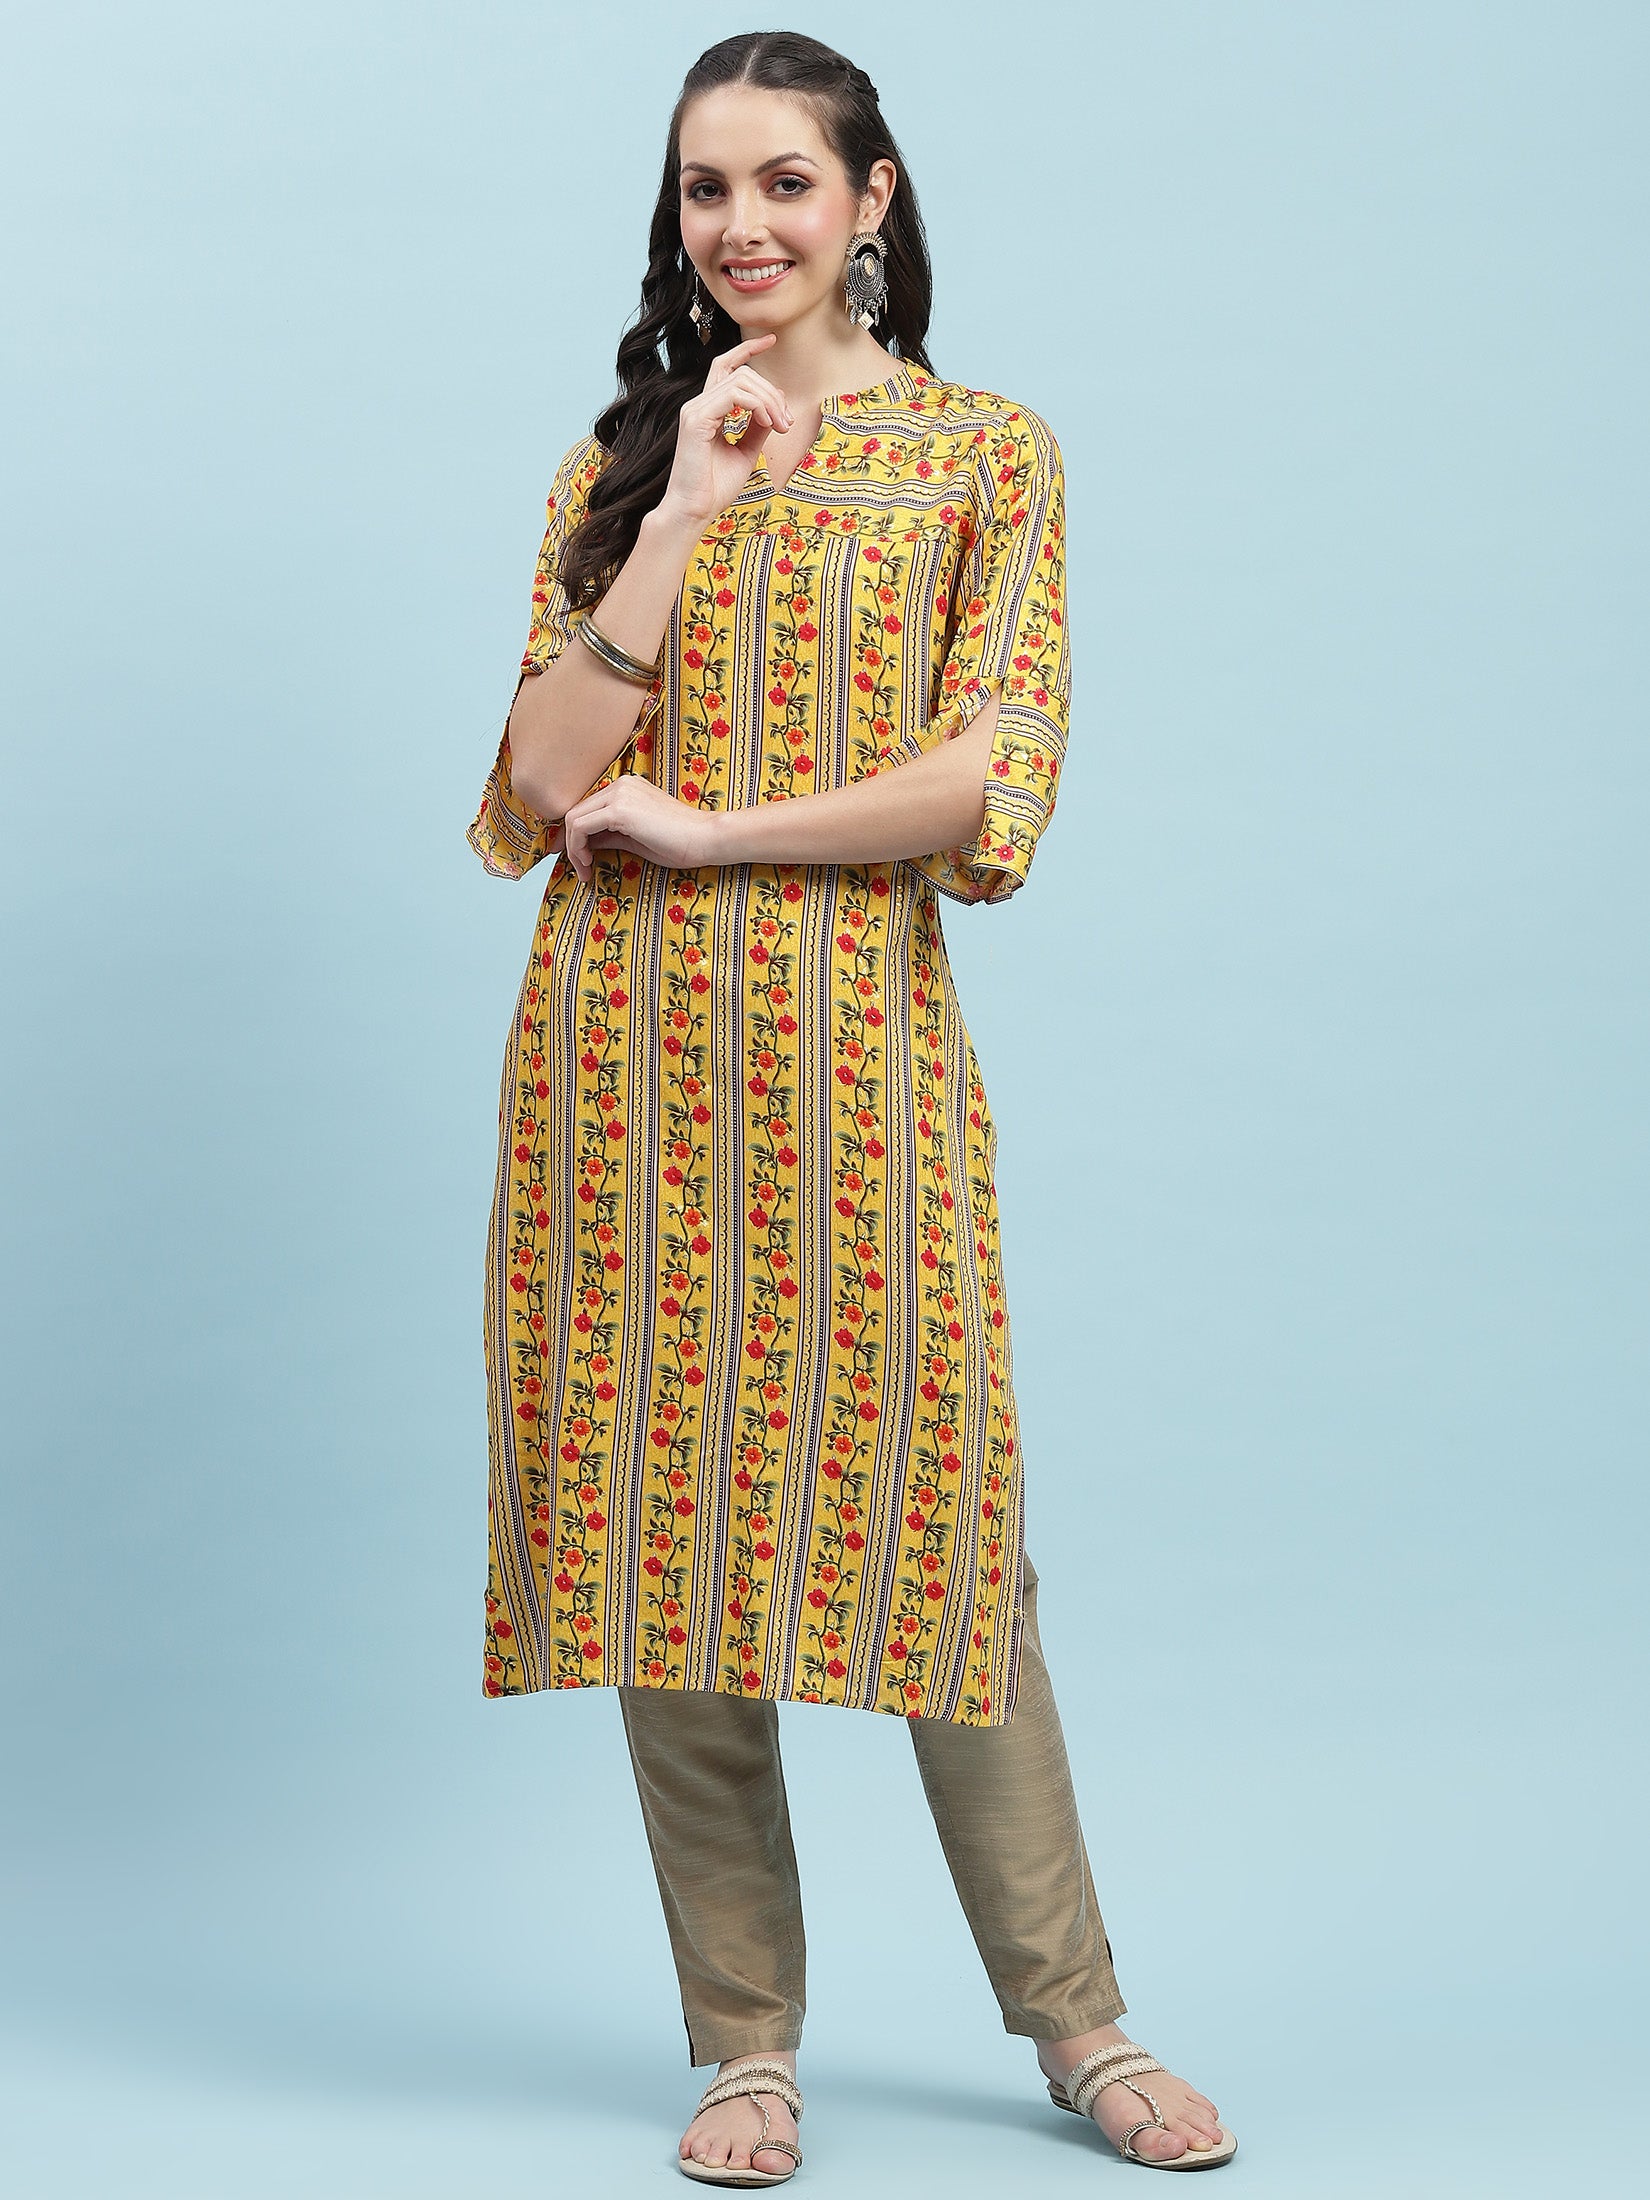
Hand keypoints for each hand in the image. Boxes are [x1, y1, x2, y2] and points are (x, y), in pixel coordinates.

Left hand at [559, 773, 724, 883]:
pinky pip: (580, 827)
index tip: (575, 856)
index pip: (587, 808)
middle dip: (569, 843)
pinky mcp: (619, 810)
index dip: (573, 834)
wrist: (704, 838)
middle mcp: (620, 784)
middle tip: (578, 868)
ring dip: (572, 848)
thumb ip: (610, 835)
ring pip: (573, 819)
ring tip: (584, 870)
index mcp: (626, 788)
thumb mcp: (636, 838)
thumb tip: (586, 845)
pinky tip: (589, 864)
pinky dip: (577, 848)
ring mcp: (619, 794)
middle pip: (576, 812)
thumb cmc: (678, 842)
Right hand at [657, 334, 793, 529]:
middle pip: (742, 374)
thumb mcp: (746, 452)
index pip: (725, 366)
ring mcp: (695, 409)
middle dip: (772, 393)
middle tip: (787, 423)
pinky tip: (767, 423)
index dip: (747, 350)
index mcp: (707, 409)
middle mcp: (698, 404)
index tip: (771, 340)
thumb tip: (775, 407)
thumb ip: (757, 428)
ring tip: (781, 426)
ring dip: (769, 401)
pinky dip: (757, 406)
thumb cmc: (715, 488)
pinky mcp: (696, 419)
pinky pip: (733, 395)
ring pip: (741, 381)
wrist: (694, 511)